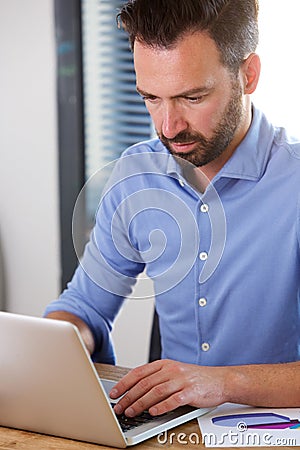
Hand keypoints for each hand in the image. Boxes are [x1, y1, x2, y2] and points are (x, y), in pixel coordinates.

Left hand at [109, 359, 228, 416]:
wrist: (220, 380)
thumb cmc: (195, 378)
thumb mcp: (173, 372)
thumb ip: (156, 378)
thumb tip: (134, 390)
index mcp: (164, 364)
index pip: (139, 373)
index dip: (124, 383)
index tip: (114, 393)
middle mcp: (171, 370)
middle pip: (144, 384)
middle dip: (128, 396)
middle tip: (119, 407)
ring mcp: (181, 380)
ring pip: (156, 392)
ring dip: (140, 403)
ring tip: (131, 412)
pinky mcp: (191, 392)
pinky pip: (173, 400)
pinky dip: (161, 406)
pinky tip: (153, 412)